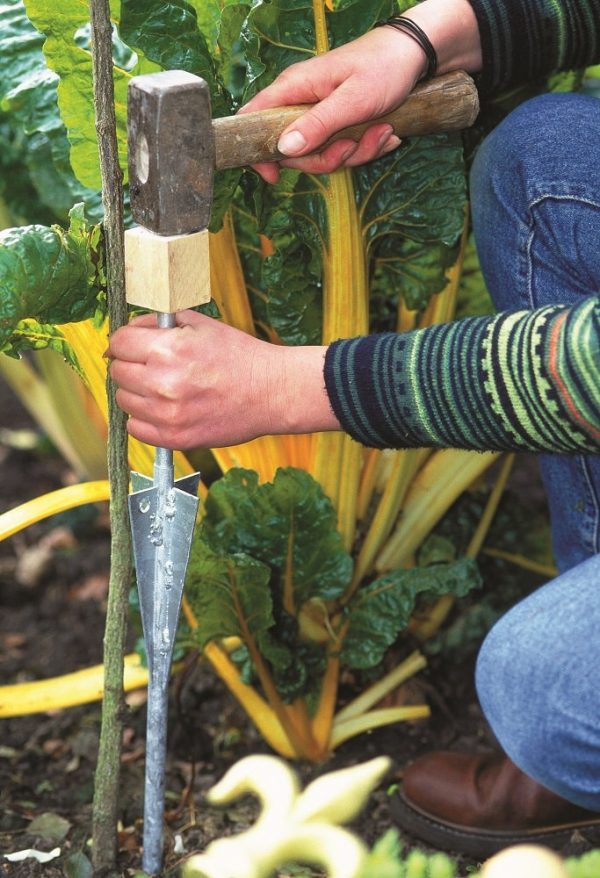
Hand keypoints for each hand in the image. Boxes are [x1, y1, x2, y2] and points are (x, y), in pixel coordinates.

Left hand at [107, 312, 339, 448]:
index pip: (118, 343)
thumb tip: (129, 329)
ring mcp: (167, 414)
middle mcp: (162, 383)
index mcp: (168, 349)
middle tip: (150, 366)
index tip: (131, 345)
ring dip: (136, 392)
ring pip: (123, 400)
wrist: (270, 392)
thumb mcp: (200, 324)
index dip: (124, 341)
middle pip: (117, 372)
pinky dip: (143, 418)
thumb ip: (159, 323)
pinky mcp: (175, 438)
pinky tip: (162, 408)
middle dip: (130, 364)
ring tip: (161, 387)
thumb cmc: (239, 357)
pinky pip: (135, 428)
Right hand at [239, 26, 425, 180]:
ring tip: (382, 131)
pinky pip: (342, 149)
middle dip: (327, 158)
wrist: (414, 55)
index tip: (273, 176)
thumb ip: (316, 125)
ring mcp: (319, 114)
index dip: (257, 152)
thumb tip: (283, 148)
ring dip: (356, 153)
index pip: (254, 119)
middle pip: (293, 151)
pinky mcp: (337, 122)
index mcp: (294, 88)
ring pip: (322, 154)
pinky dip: (366, 147)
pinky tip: (386, 132)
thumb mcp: (352, 101)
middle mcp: (301, 102)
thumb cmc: (383, 68)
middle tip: (352, 146)